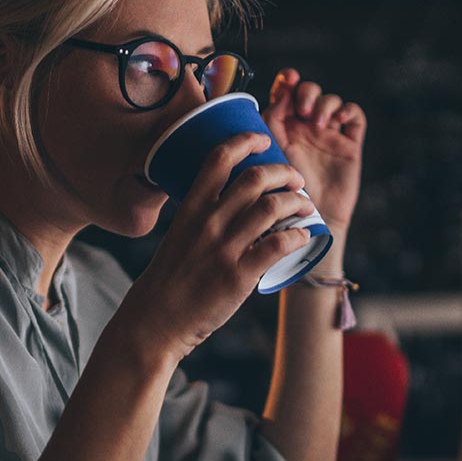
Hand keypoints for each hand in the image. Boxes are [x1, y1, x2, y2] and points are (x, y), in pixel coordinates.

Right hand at [120, 132, 316, 359]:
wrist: (156, 321)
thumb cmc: (170, 277)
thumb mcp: (180, 235)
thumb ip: (204, 216)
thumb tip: (239, 203)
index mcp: (191, 208)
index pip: (219, 158)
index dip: (245, 140)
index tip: (263, 140)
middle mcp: (208, 222)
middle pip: (255, 177)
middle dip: (284, 171)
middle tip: (296, 179)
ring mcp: (224, 248)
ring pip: (272, 207)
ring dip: (297, 201)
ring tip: (305, 205)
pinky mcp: (238, 276)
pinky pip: (278, 245)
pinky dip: (298, 236)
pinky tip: (303, 236)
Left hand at [264, 69, 365, 232]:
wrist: (307, 222)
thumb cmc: (281, 194)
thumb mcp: (269, 155)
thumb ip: (269, 125)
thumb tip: (277, 96)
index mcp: (283, 128)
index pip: (287, 93)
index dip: (288, 80)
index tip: (288, 79)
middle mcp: (305, 129)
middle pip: (310, 91)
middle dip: (307, 92)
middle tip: (302, 111)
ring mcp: (329, 136)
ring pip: (332, 100)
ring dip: (324, 103)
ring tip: (316, 123)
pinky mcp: (349, 145)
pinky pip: (355, 116)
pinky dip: (347, 110)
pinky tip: (338, 120)